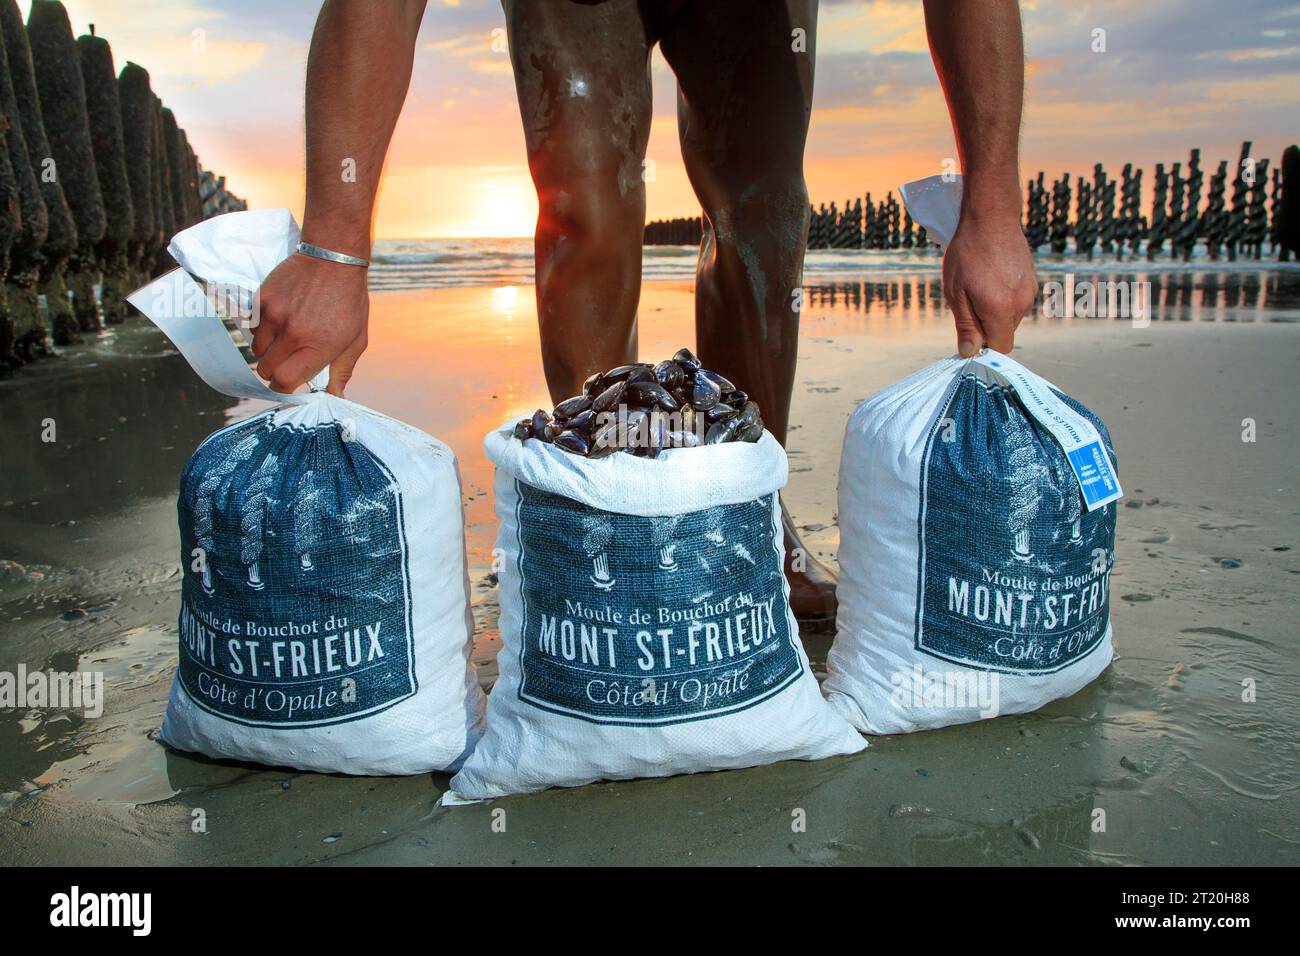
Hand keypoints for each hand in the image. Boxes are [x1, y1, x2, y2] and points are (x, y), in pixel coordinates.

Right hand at [251, 253, 368, 395]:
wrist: (333, 258)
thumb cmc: (349, 301)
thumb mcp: (355, 340)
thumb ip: (342, 371)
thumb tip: (335, 398)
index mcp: (318, 347)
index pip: (285, 381)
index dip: (284, 387)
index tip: (289, 383)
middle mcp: (293, 334)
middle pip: (265, 369)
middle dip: (274, 370)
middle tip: (287, 361)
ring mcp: (274, 315)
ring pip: (256, 349)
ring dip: (267, 349)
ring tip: (286, 337)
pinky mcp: (262, 299)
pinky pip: (253, 327)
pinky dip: (263, 329)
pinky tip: (280, 319)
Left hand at [942, 215, 1036, 355]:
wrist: (991, 218)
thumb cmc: (967, 254)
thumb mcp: (956, 293)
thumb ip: (966, 326)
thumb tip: (969, 353)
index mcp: (1001, 309)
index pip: (1001, 347)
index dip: (984, 346)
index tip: (969, 335)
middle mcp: (1021, 303)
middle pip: (1005, 333)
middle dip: (987, 326)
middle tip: (968, 301)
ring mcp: (1030, 292)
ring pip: (1011, 318)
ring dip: (995, 312)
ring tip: (980, 285)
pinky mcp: (1032, 282)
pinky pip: (1017, 302)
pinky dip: (1004, 298)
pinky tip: (992, 278)